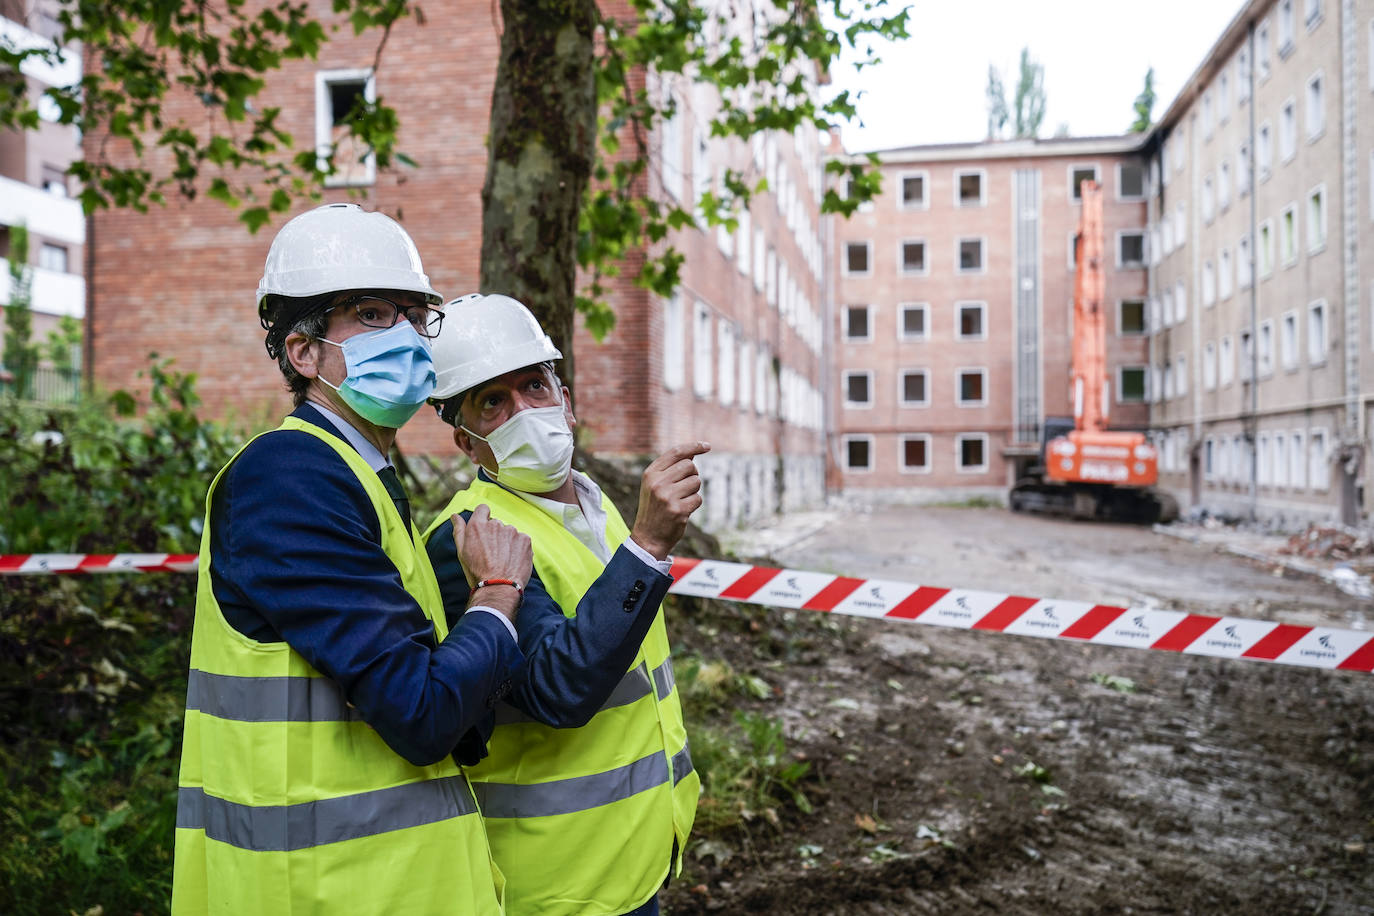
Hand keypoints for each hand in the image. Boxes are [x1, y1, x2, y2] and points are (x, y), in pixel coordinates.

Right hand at [452, 504, 531, 622]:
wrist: (498, 588)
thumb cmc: (477, 572)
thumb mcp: (462, 552)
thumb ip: (459, 530)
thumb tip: (454, 515)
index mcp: (478, 525)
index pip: (482, 509)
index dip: (483, 518)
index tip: (484, 532)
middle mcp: (496, 524)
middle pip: (496, 524)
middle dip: (495, 534)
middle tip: (492, 554)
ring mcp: (512, 531)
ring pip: (509, 532)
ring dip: (507, 542)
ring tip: (503, 560)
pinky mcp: (525, 539)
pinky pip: (521, 540)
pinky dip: (518, 548)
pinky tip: (513, 560)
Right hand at [630, 441, 709, 560]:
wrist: (648, 537)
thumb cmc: (655, 508)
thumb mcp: (655, 485)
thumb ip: (671, 469)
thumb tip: (693, 453)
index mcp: (650, 474)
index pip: (676, 452)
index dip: (694, 447)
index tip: (707, 446)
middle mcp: (657, 482)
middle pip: (690, 466)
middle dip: (692, 475)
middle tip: (683, 488)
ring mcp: (667, 496)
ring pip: (696, 481)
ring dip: (693, 491)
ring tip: (680, 501)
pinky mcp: (678, 510)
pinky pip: (698, 498)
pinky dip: (694, 504)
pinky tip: (682, 511)